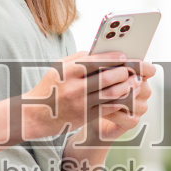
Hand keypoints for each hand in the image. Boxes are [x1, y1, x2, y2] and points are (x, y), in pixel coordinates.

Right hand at [20, 51, 148, 141]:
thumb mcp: (59, 68)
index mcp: (67, 71)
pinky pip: (109, 107)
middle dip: (125, 72)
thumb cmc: (50, 87)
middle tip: (136, 69)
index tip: (125, 56)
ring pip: (112, 93)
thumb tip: (103, 53)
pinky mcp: (86, 117)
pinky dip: (122, 101)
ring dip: (128, 87)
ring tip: (136, 82)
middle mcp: (74, 87)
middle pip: (108, 77)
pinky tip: (128, 96)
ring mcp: (80, 104)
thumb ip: (79, 58)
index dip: (113, 58)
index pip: (95, 61)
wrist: (35, 115)